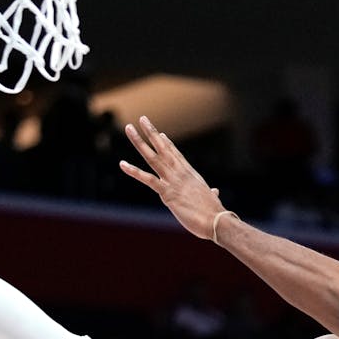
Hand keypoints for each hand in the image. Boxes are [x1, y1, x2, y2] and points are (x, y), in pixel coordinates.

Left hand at [119, 116, 225, 239]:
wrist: (216, 220)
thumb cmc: (215, 213)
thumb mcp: (211, 199)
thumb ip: (211, 193)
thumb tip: (215, 192)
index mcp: (191, 175)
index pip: (176, 155)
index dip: (167, 144)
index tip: (160, 134)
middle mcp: (181, 173)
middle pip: (163, 149)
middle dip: (152, 133)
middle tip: (142, 119)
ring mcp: (173, 181)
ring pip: (152, 157)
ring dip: (139, 142)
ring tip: (129, 128)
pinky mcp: (167, 193)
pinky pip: (147, 179)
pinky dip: (134, 171)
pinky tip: (122, 164)